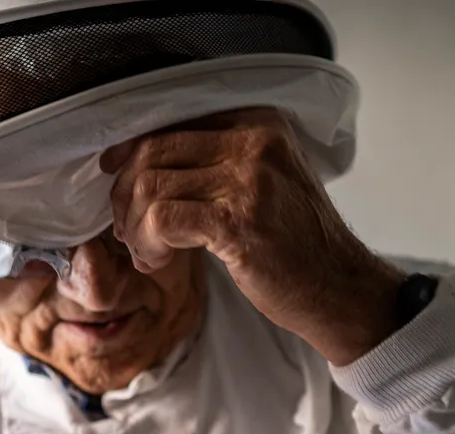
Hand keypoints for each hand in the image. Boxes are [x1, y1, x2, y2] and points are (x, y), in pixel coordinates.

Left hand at [103, 108, 404, 365]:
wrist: (339, 289)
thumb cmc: (295, 244)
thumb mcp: (263, 182)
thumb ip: (214, 163)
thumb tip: (138, 161)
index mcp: (257, 122)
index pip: (171, 124)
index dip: (131, 153)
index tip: (115, 178)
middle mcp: (254, 141)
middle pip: (153, 151)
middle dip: (126, 195)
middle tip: (129, 231)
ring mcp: (248, 180)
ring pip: (151, 187)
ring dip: (134, 227)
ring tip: (147, 253)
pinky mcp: (238, 222)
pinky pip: (162, 220)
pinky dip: (148, 244)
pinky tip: (158, 262)